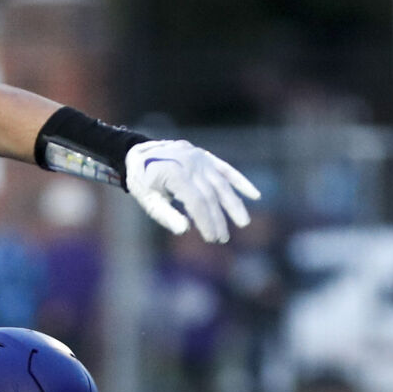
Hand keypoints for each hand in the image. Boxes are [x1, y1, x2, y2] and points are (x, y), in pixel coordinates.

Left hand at [123, 140, 260, 243]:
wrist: (138, 153)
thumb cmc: (142, 182)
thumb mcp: (148, 200)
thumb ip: (165, 215)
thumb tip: (185, 230)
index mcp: (174, 173)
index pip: (197, 202)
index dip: (206, 221)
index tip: (211, 238)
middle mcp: (190, 163)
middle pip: (210, 195)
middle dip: (218, 218)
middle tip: (223, 238)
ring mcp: (200, 158)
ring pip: (222, 183)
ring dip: (234, 204)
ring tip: (243, 222)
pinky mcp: (206, 156)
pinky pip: (226, 169)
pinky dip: (240, 182)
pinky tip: (254, 195)